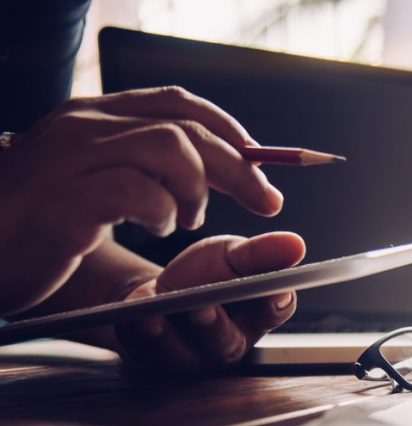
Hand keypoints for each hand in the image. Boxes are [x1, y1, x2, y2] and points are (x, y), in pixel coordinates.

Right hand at [0, 86, 282, 315]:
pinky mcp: (64, 200)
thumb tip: (212, 171)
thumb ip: (143, 166)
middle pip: (186, 128)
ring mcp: (71, 159)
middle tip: (267, 201)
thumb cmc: (36, 221)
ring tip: (188, 219)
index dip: (230, 131)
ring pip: (169, 147)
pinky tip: (158, 229)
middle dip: (239, 167)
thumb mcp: (91, 179)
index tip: (262, 166)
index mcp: (93, 116)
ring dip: (199, 188)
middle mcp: (83, 126)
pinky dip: (163, 211)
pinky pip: (136, 189)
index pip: (179, 103)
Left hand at [115, 232, 304, 372]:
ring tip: (154, 315)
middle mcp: (228, 345)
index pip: (275, 312)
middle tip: (203, 308)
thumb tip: (296, 245)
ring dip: (167, 335)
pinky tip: (131, 317)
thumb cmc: (203, 276)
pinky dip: (135, 334)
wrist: (156, 293)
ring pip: (181, 354)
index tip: (277, 291)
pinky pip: (142, 352)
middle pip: (225, 343)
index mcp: (256, 317)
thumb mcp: (230, 255)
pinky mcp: (152, 363)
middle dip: (214, 327)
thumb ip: (259, 253)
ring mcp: (190, 359)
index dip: (276, 304)